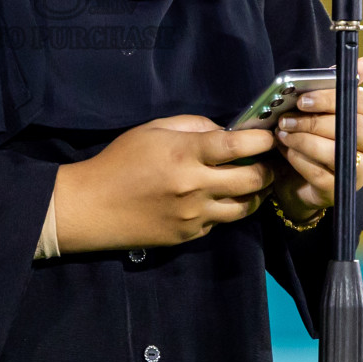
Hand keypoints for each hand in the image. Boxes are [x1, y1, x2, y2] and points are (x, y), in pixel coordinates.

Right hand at [53, 116, 277, 252]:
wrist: (93, 206)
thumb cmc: (120, 161)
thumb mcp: (151, 130)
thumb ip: (191, 126)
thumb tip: (223, 132)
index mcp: (184, 154)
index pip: (237, 145)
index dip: (261, 139)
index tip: (269, 136)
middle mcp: (194, 186)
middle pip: (252, 180)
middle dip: (268, 169)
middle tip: (268, 162)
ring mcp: (194, 215)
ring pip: (244, 207)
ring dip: (255, 194)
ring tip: (253, 183)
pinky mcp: (190, 235)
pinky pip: (220, 221)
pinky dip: (225, 208)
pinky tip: (218, 199)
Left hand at [269, 57, 362, 223]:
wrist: (303, 178)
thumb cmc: (317, 135)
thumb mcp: (325, 108)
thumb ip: (338, 85)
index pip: (362, 103)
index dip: (330, 99)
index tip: (303, 99)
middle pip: (351, 128)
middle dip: (314, 122)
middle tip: (287, 118)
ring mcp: (361, 170)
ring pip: (335, 152)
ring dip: (303, 141)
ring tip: (283, 134)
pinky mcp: (342, 190)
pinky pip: (320, 174)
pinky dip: (299, 160)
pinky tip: (286, 152)